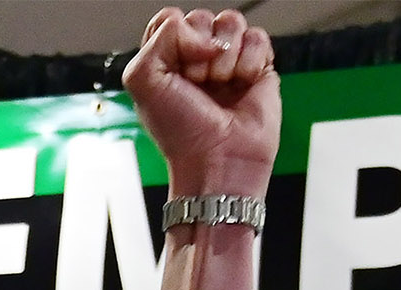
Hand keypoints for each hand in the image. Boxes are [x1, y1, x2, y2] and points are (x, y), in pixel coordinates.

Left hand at [124, 8, 280, 197]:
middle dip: (199, 49)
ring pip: (231, 22)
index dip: (174, 36)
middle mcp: (197, 57)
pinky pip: (258, 37)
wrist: (219, 160)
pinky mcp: (258, 67)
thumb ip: (158, 38)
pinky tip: (243, 83)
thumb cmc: (180, 131)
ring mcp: (228, 61)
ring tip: (222, 84)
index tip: (175, 68)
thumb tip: (202, 34)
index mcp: (166, 59)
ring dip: (225, 55)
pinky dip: (250, 60)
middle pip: (201, 17)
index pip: (170, 18)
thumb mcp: (142, 81)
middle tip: (198, 83)